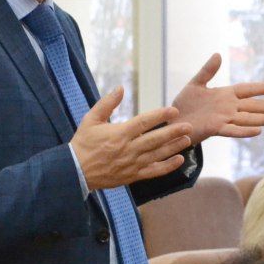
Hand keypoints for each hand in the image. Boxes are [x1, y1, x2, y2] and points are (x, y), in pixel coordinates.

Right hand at [70, 87, 193, 190]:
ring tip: (187, 139)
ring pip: (157, 155)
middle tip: (188, 126)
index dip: (160, 116)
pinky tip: (179, 159)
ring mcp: (132, 164)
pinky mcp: (133, 175)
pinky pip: (154, 172)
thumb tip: (120, 87)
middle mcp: (128, 149)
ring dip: (173, 147)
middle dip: (173, 132)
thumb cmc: (83, 143)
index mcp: (119, 134)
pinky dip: (168, 167)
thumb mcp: (90, 119)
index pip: (144, 122)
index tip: (173, 110)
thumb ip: (106, 103)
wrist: (75, 171)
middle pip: (155, 139)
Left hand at [171, 54, 263, 145]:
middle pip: (253, 106)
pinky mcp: (214, 129)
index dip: (263, 88)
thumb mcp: (195, 83)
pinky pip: (232, 130)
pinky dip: (244, 131)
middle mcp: (228, 107)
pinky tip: (258, 131)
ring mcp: (223, 119)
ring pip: (247, 119)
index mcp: (225, 95)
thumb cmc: (183, 104)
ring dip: (263, 119)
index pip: (248, 90)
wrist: (172, 121)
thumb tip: (218, 54)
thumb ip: (208, 70)